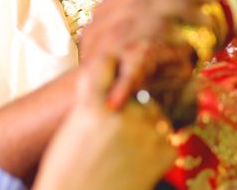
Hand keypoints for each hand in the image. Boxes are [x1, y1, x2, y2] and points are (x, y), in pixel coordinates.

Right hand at [34, 59, 175, 189]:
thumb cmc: (69, 174)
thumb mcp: (73, 130)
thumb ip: (95, 104)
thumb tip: (118, 90)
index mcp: (92, 105)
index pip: (108, 62)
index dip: (113, 65)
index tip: (116, 70)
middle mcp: (121, 112)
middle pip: (138, 94)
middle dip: (133, 108)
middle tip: (117, 135)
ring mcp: (145, 132)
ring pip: (155, 114)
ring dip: (146, 126)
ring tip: (126, 152)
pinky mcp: (164, 152)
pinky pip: (167, 139)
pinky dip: (157, 149)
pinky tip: (138, 165)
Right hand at [80, 0, 216, 105]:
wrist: (91, 102)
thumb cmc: (122, 69)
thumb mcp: (132, 38)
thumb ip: (150, 18)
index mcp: (110, 3)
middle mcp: (103, 14)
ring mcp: (102, 34)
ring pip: (146, 9)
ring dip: (183, 12)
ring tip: (208, 21)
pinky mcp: (107, 56)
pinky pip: (143, 38)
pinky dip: (169, 37)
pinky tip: (188, 43)